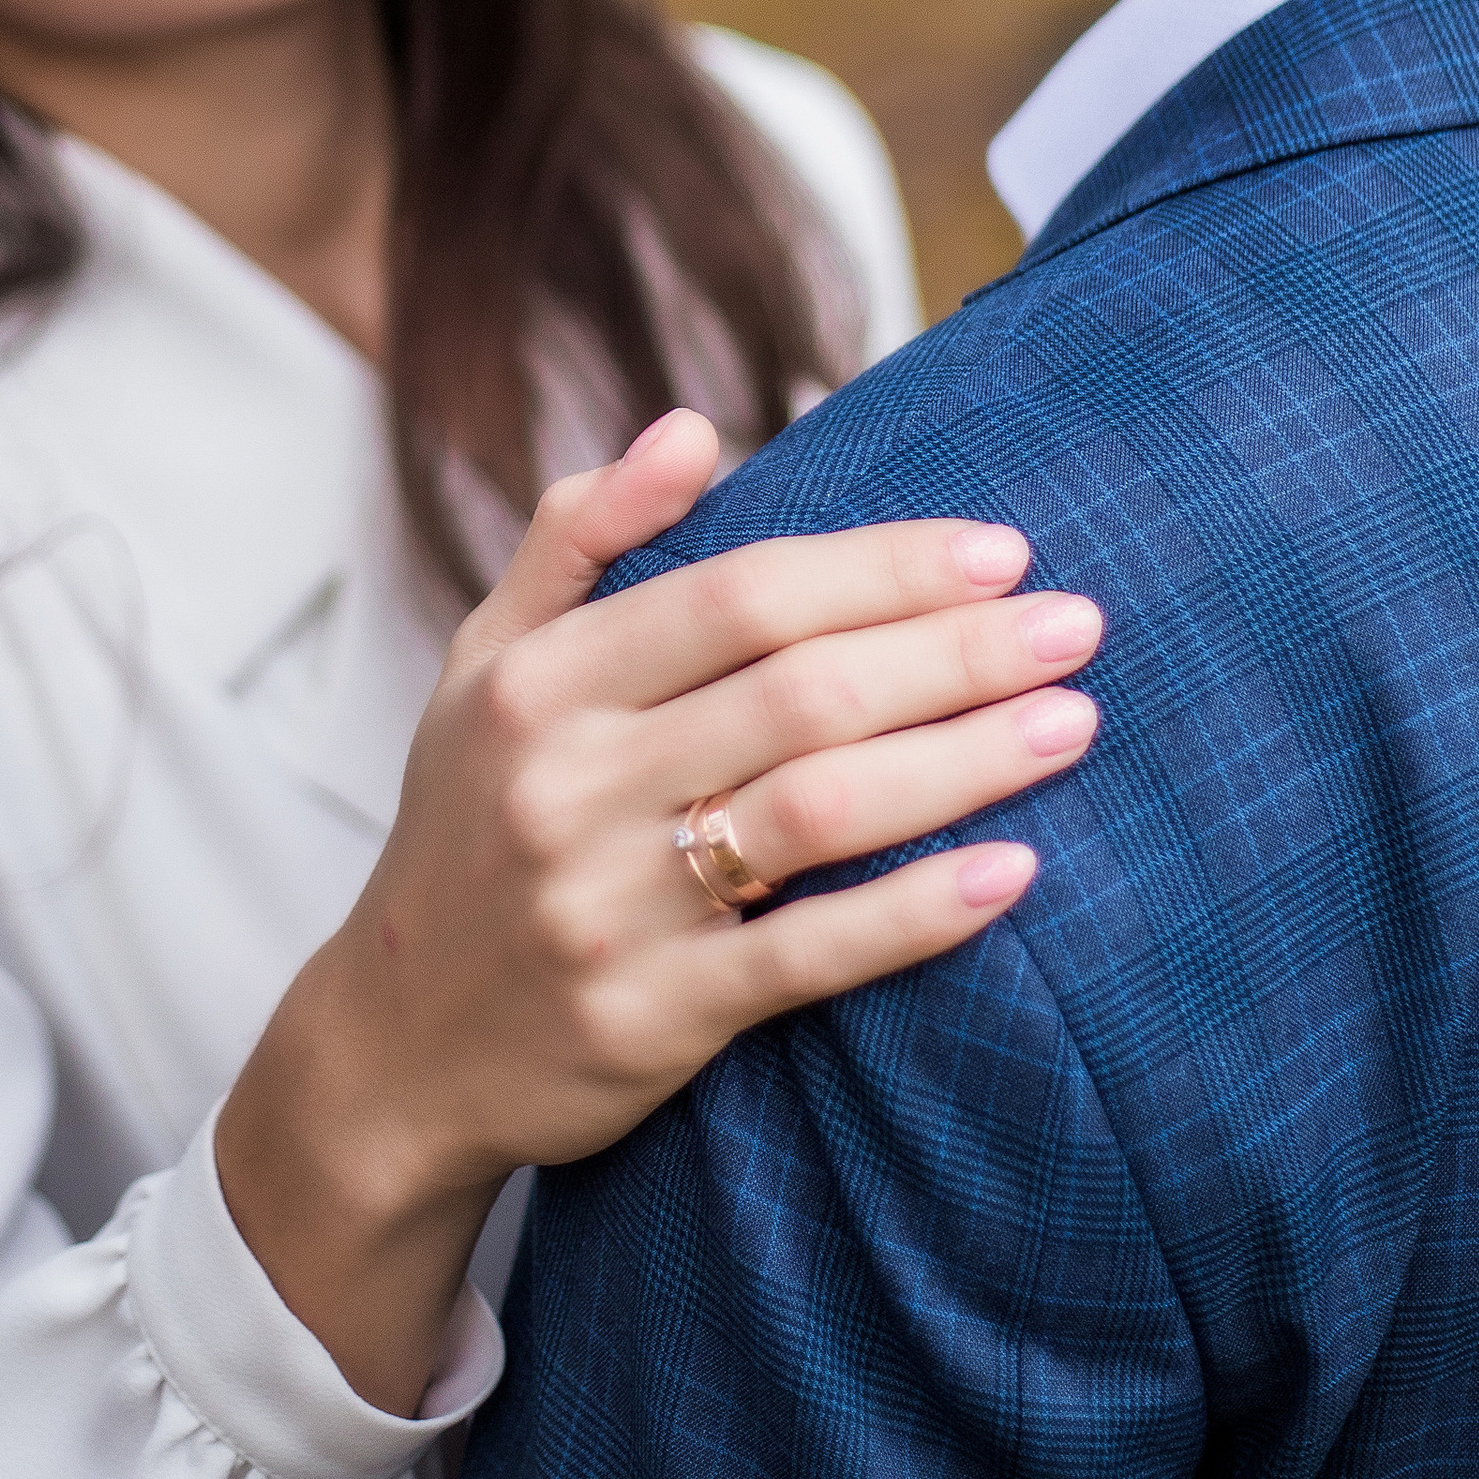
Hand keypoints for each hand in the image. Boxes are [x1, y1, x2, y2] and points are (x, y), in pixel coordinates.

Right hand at [215, 408, 1100, 1412]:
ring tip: (1073, 724)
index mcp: (541, 681)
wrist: (398, 1050)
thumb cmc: (473, 823)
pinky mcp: (651, 1019)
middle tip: (1080, 624)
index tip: (1001, 550)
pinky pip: (808, 960)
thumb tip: (694, 428)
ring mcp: (610, 906)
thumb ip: (581, 534)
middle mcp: (570, 783)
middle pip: (799, 692)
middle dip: (954, 650)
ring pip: (818, 812)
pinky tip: (1011, 874)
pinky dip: (914, 913)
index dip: (880, 566)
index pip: (741, 594)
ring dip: (963, 762)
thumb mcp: (488, 664)